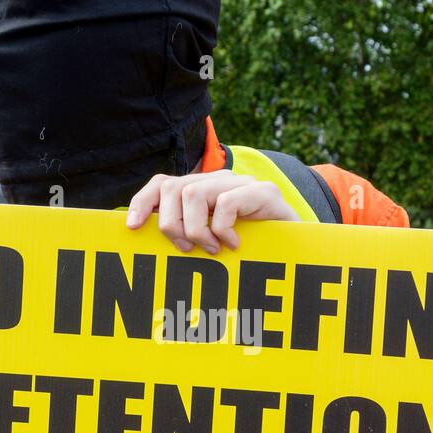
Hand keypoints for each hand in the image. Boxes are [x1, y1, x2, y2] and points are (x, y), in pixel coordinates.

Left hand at [126, 170, 299, 253]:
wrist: (301, 249)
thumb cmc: (250, 251)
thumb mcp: (211, 243)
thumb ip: (184, 235)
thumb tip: (142, 239)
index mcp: (202, 190)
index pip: (161, 184)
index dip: (141, 202)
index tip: (130, 227)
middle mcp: (218, 181)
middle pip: (172, 188)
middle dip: (170, 224)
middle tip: (185, 249)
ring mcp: (241, 184)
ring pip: (193, 194)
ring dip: (196, 230)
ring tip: (212, 249)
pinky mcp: (263, 192)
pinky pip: (225, 204)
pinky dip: (222, 230)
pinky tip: (233, 245)